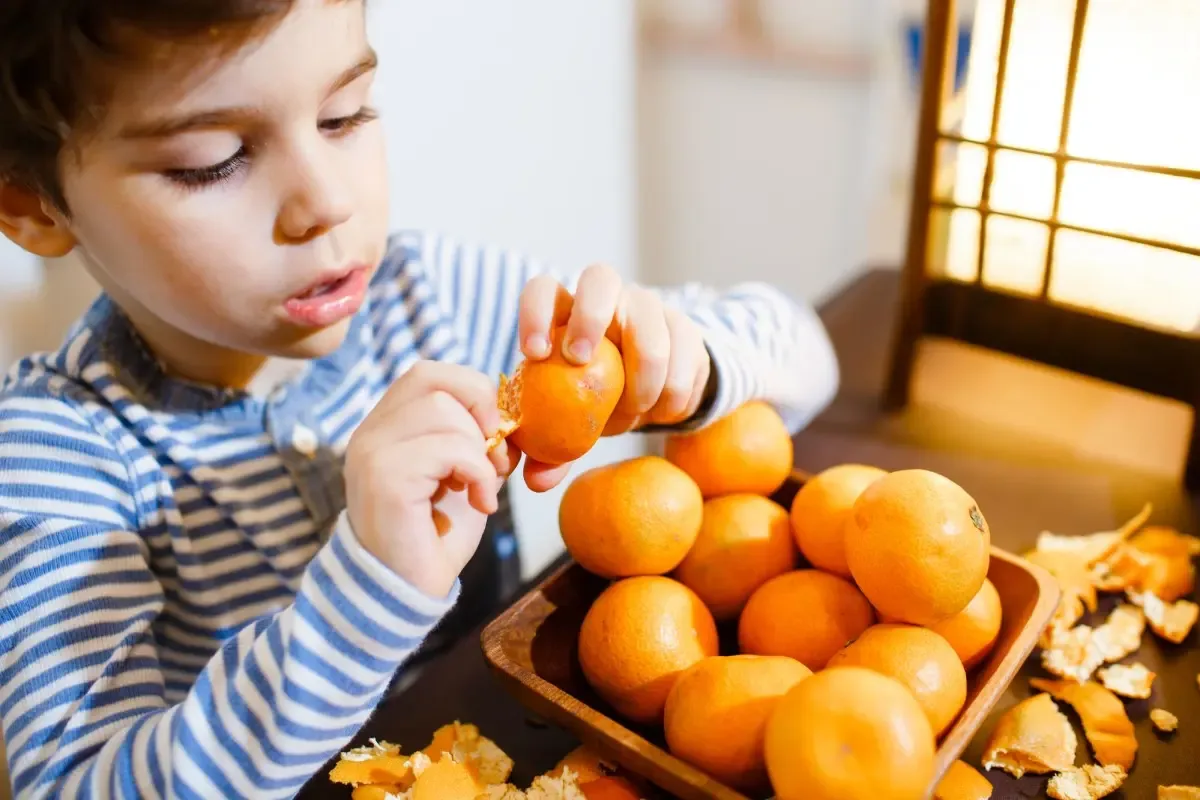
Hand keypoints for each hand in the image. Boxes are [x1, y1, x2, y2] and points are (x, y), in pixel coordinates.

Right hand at [343, 361, 518, 598]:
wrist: (406, 592)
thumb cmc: (435, 535)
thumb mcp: (461, 474)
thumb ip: (474, 437)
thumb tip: (506, 409)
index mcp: (384, 426)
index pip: (427, 373)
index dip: (472, 391)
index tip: (494, 433)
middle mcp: (369, 433)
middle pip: (434, 379)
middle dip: (481, 412)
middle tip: (495, 456)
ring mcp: (371, 453)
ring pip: (443, 411)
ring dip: (479, 449)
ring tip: (482, 487)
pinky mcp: (386, 478)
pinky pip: (448, 448)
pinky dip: (478, 473)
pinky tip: (480, 504)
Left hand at [515, 264, 711, 491]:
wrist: (654, 395)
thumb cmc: (594, 403)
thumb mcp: (569, 426)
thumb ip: (551, 450)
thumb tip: (536, 481)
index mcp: (567, 313)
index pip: (544, 291)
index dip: (535, 313)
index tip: (534, 354)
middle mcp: (608, 300)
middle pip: (600, 277)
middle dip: (589, 316)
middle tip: (580, 361)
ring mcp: (650, 309)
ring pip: (650, 322)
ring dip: (642, 375)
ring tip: (635, 409)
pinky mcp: (687, 328)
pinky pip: (686, 355)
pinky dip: (674, 393)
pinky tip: (664, 411)